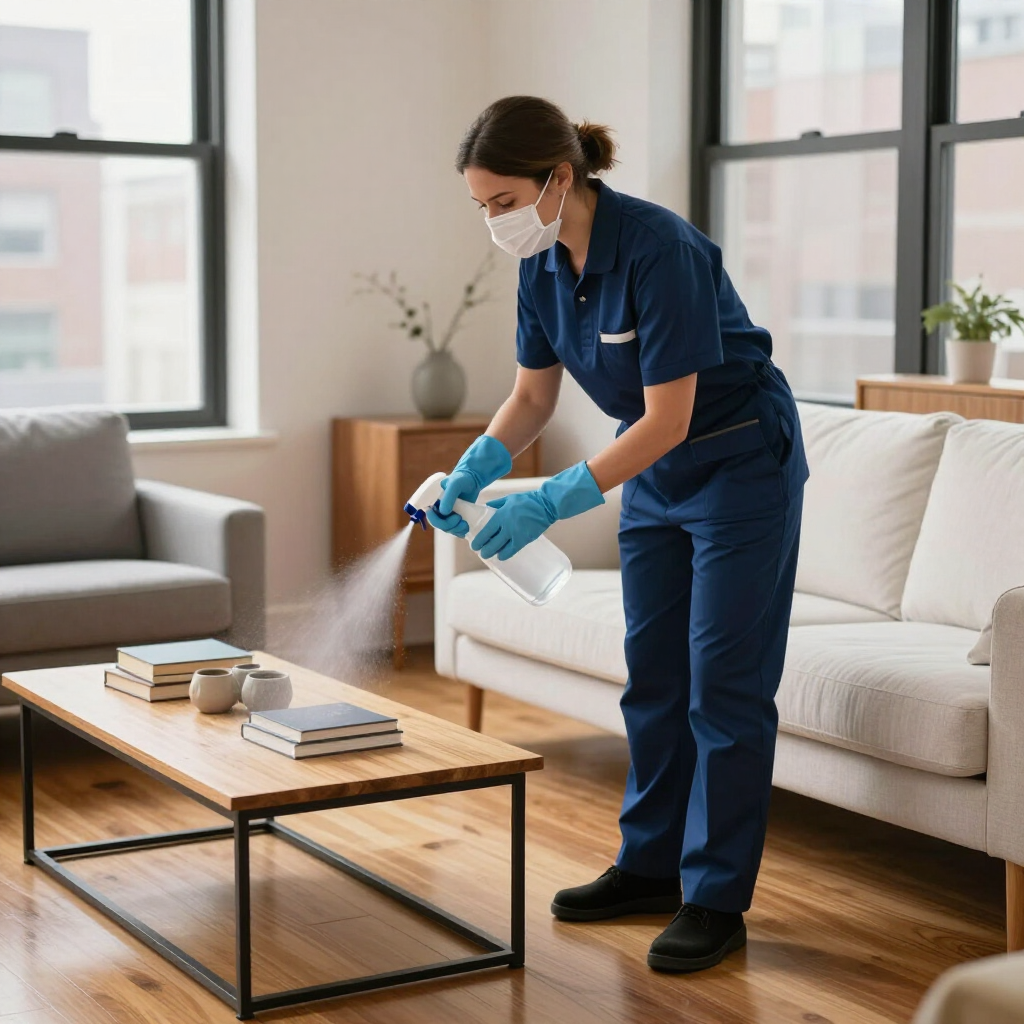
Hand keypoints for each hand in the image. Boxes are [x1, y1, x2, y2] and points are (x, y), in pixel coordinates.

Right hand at [425, 434, 511, 536]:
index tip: (448, 515)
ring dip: (456, 530)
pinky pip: (455, 529)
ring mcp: (448, 515)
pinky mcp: (456, 518)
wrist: (472, 479)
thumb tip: (443, 512)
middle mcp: (439, 509)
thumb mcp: (455, 485)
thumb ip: (448, 497)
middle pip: (439, 525)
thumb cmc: (462, 479)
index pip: (431, 516)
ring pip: (448, 529)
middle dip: (449, 525)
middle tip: (460, 519)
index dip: (437, 520)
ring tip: (465, 524)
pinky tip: (466, 527)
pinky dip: (460, 531)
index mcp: (434, 501)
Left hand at [471, 461, 604, 560]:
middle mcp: (507, 525)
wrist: (547, 505)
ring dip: (493, 553)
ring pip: (501, 548)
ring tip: (490, 555)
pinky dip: (505, 555)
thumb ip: (496, 504)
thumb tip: (485, 507)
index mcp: (501, 514)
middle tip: (481, 552)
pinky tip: (501, 556)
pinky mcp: (525, 539)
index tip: (474, 546)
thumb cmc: (527, 500)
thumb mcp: (509, 499)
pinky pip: (512, 550)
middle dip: (484, 550)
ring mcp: (516, 533)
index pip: (486, 531)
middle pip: (491, 543)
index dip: (479, 540)